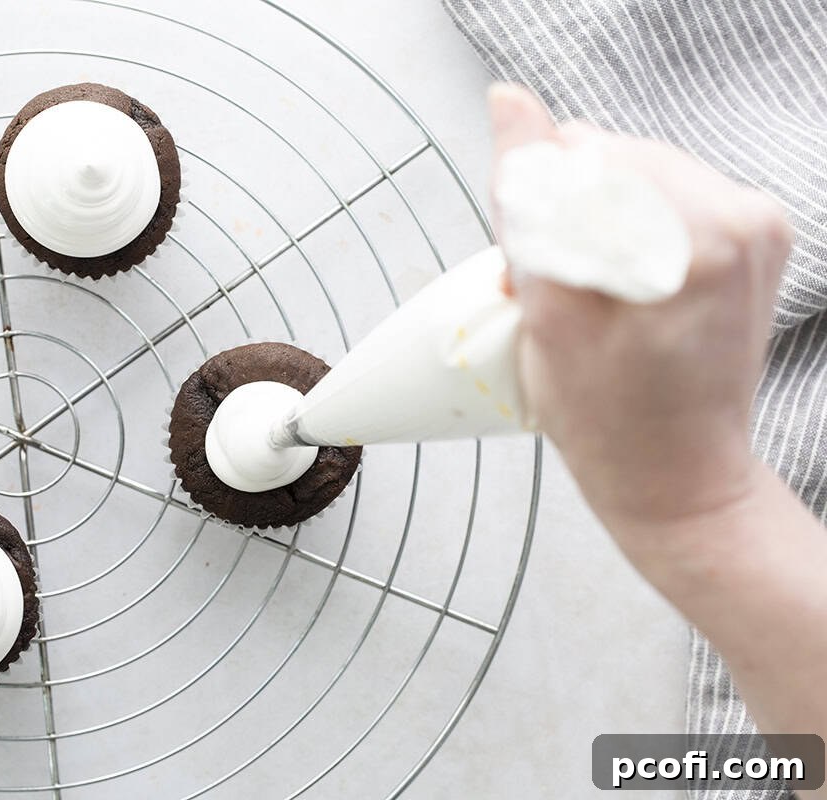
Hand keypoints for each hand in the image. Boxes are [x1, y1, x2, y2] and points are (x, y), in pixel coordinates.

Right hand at [488, 83, 792, 549]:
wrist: (677, 477)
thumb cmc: (609, 419)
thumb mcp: (547, 312)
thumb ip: (528, 197)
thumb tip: (508, 102)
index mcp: (698, 235)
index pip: (576, 160)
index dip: (533, 215)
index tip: (532, 276)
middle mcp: (741, 215)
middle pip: (609, 158)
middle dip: (564, 214)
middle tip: (556, 295)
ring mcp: (754, 222)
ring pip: (630, 173)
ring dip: (591, 222)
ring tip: (587, 297)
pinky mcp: (751, 233)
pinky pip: (660, 196)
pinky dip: (624, 231)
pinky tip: (617, 288)